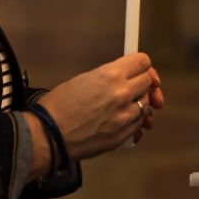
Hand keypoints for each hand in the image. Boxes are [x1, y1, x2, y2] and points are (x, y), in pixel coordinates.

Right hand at [39, 53, 158, 159]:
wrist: (49, 136)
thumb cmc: (59, 106)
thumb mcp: (84, 79)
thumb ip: (109, 77)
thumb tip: (123, 78)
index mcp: (111, 75)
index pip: (143, 62)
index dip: (142, 65)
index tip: (140, 69)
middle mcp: (122, 93)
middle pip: (149, 82)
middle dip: (143, 83)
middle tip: (134, 87)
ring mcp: (125, 116)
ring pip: (147, 104)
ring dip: (139, 103)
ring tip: (126, 106)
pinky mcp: (123, 135)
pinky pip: (139, 124)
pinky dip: (135, 121)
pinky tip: (122, 120)